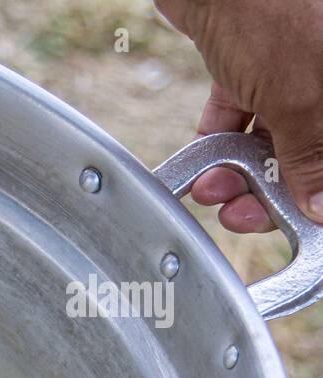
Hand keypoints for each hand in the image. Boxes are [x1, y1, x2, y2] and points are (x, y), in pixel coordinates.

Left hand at [156, 0, 322, 231]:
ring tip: (215, 190)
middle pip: (316, 146)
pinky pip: (246, 108)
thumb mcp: (304, 96)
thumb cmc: (275, 8)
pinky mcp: (256, 54)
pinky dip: (223, 138)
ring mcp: (298, 60)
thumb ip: (315, 155)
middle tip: (245, 214)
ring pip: (280, 131)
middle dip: (280, 187)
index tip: (304, 220)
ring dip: (245, 170)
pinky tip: (202, 165)